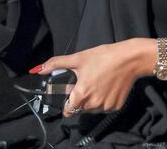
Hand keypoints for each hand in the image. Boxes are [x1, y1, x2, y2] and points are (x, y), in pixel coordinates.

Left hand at [34, 38, 154, 116]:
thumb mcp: (78, 58)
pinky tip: (105, 86)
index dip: (66, 102)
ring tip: (95, 82)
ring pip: (91, 109)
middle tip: (84, 82)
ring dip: (90, 100)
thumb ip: (56, 64)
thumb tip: (37, 69)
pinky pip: (103, 107)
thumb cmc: (103, 57)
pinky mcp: (116, 106)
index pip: (68, 109)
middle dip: (78, 98)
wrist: (129, 59)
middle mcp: (93, 104)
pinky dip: (102, 100)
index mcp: (81, 94)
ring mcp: (105, 107)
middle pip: (79, 108)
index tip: (69, 93)